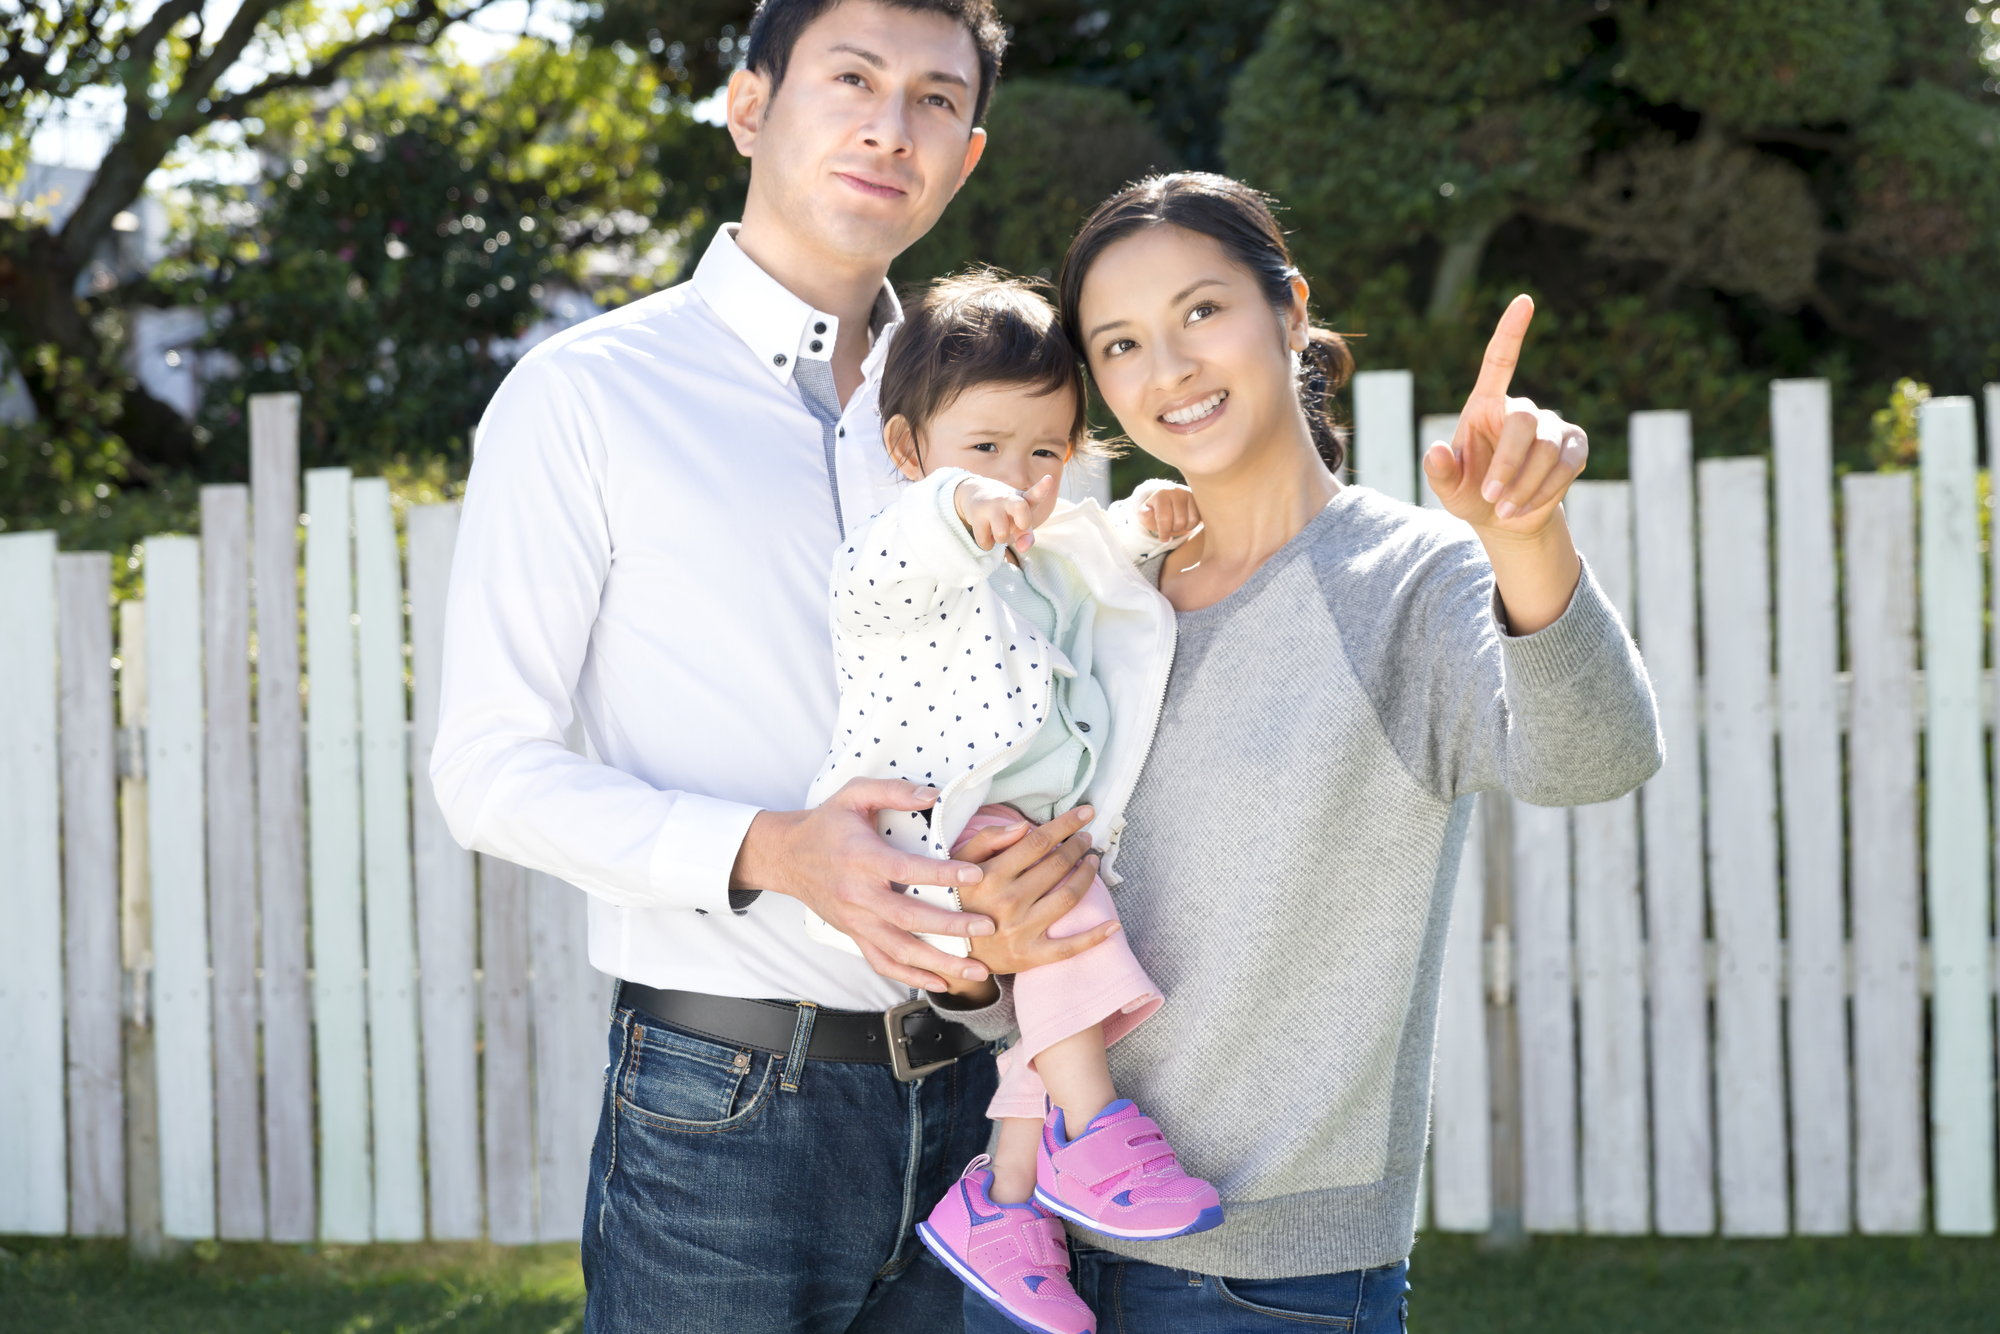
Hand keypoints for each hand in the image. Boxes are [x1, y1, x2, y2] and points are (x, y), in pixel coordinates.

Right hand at [731, 778, 993, 992]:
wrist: (786, 856)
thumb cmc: (827, 823)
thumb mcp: (854, 793)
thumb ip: (894, 790)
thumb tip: (933, 794)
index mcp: (862, 858)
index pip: (906, 870)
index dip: (942, 875)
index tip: (976, 875)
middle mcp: (858, 894)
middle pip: (908, 917)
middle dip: (951, 927)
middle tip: (987, 927)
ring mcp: (855, 921)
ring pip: (899, 950)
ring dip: (940, 963)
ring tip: (977, 970)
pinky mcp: (853, 935)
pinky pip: (882, 962)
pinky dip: (912, 977)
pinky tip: (942, 982)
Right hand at [948, 805, 1118, 982]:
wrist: (946, 951)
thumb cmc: (955, 899)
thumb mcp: (958, 864)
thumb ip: (988, 840)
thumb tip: (1024, 826)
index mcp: (990, 875)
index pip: (1038, 842)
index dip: (1065, 824)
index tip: (1086, 812)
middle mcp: (1008, 902)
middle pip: (1057, 865)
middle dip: (1078, 845)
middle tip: (1086, 837)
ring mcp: (1021, 931)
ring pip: (1068, 897)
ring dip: (1088, 875)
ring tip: (1092, 861)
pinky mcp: (1030, 955)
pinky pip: (1069, 947)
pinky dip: (1095, 936)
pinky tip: (1113, 924)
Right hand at [955, 474, 1057, 552]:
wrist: (974, 492)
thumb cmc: (1004, 511)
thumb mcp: (1019, 521)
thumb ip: (1026, 535)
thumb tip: (1023, 549)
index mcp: (1023, 499)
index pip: (1035, 493)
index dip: (1042, 487)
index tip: (1048, 479)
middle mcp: (1008, 499)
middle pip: (1020, 508)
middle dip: (1023, 522)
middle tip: (1020, 525)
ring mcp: (991, 505)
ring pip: (1001, 533)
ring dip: (1001, 538)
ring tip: (998, 530)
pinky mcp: (976, 514)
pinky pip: (985, 542)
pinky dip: (987, 544)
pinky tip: (986, 533)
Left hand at [1138, 484, 1201, 541]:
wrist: (1169, 501)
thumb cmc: (1156, 511)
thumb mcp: (1146, 514)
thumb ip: (1144, 515)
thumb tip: (1148, 513)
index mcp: (1161, 494)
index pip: (1164, 517)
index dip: (1164, 531)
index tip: (1163, 539)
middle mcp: (1176, 491)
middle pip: (1179, 521)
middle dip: (1174, 530)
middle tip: (1170, 527)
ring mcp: (1189, 495)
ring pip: (1191, 520)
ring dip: (1183, 528)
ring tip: (1177, 524)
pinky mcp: (1198, 500)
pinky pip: (1198, 518)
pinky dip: (1192, 525)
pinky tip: (1186, 522)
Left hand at [1423, 295, 1587, 537]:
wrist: (1506, 520)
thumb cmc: (1472, 495)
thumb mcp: (1449, 489)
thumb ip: (1440, 472)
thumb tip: (1435, 450)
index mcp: (1485, 405)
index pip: (1500, 361)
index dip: (1511, 331)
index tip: (1524, 300)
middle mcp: (1521, 408)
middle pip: (1525, 423)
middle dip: (1508, 464)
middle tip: (1491, 498)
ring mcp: (1552, 425)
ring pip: (1547, 450)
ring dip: (1524, 486)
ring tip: (1504, 509)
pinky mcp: (1576, 446)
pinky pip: (1567, 466)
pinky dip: (1545, 492)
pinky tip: (1525, 507)